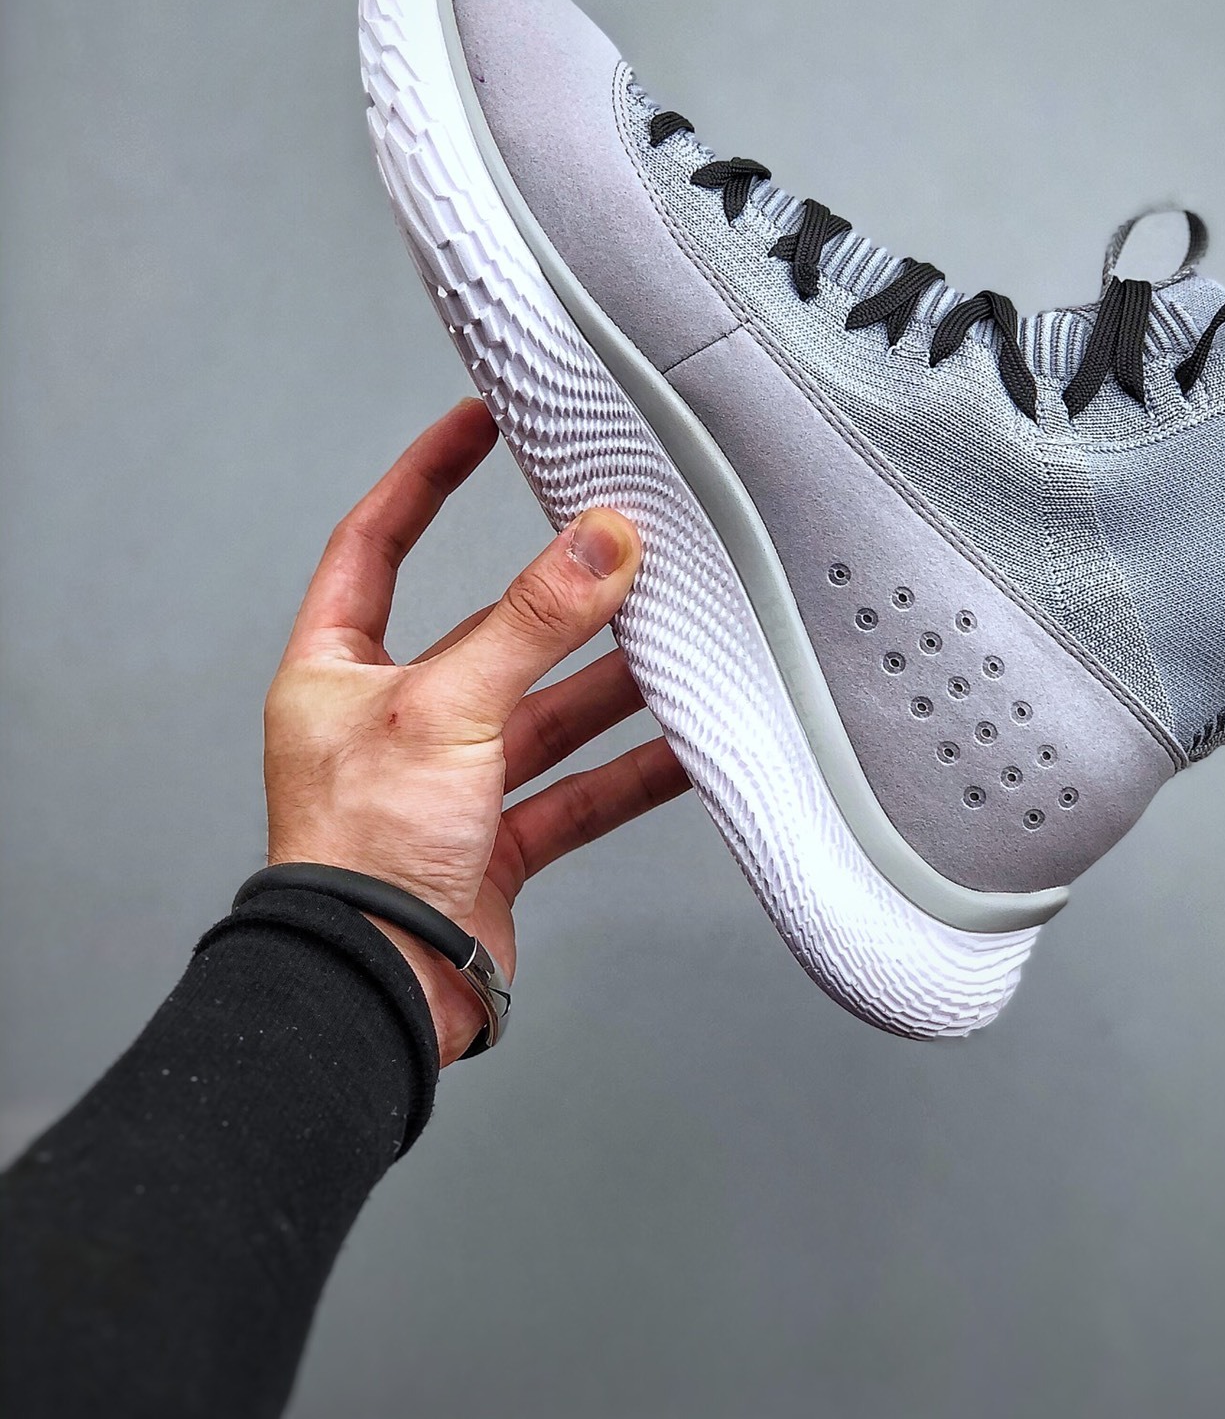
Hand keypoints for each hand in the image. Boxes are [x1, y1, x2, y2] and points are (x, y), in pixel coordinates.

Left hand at [263, 398, 688, 1062]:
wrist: (375, 998)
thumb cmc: (359, 856)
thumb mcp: (445, 710)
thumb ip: (532, 623)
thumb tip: (602, 539)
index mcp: (338, 671)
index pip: (375, 543)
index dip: (424, 477)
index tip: (479, 421)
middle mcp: (392, 719)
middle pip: (489, 633)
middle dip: (561, 597)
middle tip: (628, 543)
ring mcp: (449, 783)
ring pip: (546, 712)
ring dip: (613, 682)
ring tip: (682, 637)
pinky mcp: (497, 842)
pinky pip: (580, 790)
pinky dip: (635, 769)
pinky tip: (693, 746)